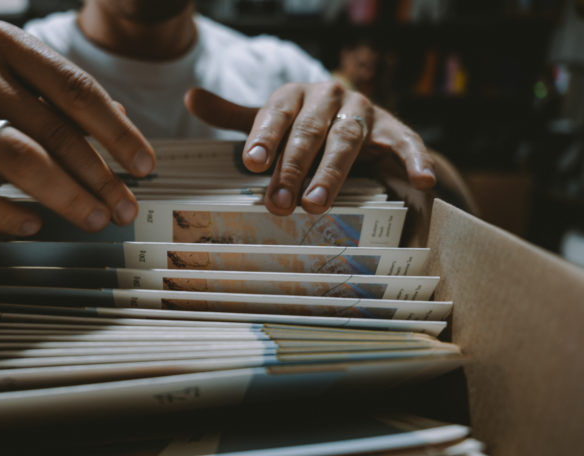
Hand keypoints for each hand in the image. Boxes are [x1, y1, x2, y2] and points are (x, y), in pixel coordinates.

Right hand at [0, 22, 154, 234]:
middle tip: (124, 208)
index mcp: (6, 44)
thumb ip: (58, 94)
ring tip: (93, 220)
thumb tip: (122, 122)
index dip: (116, 131)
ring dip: (61, 194)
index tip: (145, 167)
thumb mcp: (4, 70)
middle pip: (51, 128)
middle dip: (97, 174)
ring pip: (13, 156)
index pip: (76, 89)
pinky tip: (30, 227)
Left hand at [184, 83, 435, 214]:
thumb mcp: (272, 122)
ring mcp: (365, 112)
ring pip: (347, 141)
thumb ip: (236, 116)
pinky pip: (407, 144)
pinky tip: (421, 179)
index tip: (251, 162)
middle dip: (293, 168)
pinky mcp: (396, 130)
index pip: (276, 114)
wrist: (365, 133)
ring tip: (316, 204)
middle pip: (309, 132)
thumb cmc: (307, 131)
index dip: (264, 137)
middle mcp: (331, 97)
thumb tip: (190, 97)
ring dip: (332, 173)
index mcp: (297, 95)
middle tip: (278, 203)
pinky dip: (415, 160)